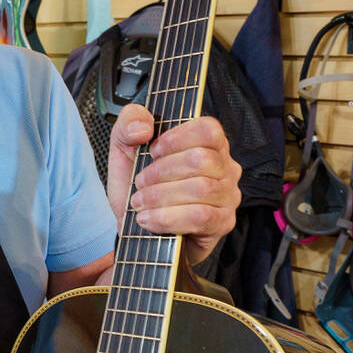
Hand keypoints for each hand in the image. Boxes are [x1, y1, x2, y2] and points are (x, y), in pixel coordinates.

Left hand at [106, 105, 241, 266]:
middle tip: (139, 184)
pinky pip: (200, 216)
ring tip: (140, 203)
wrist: (136, 229)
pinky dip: (168, 218)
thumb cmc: (138, 188)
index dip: (176, 138)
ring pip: (201, 189)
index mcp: (208, 144)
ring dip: (161, 196)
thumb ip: (128, 123)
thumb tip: (144, 126)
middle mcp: (224, 167)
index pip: (208, 129)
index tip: (152, 151)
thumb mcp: (124, 149)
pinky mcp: (222, 223)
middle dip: (161, 172)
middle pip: (201, 160)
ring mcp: (227, 196)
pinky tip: (149, 219)